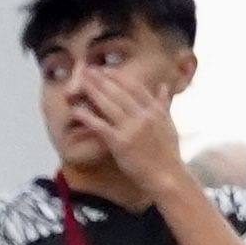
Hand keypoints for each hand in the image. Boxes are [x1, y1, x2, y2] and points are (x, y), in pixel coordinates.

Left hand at [60, 68, 192, 205]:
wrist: (166, 175)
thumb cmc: (167, 153)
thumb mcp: (169, 123)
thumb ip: (163, 103)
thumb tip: (163, 85)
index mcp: (155, 110)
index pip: (135, 88)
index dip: (118, 77)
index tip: (106, 69)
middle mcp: (143, 116)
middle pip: (119, 93)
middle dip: (102, 79)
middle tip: (88, 69)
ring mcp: (131, 128)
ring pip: (110, 105)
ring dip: (94, 91)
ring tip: (81, 81)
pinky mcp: (120, 143)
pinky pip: (101, 127)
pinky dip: (88, 117)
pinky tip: (76, 110)